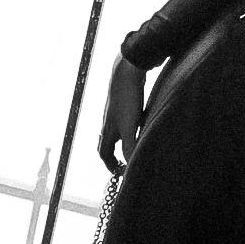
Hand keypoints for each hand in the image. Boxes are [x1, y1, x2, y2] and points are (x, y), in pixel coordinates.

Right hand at [96, 58, 148, 174]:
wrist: (126, 71)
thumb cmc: (126, 99)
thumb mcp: (129, 127)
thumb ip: (130, 147)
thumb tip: (131, 166)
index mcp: (107, 130)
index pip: (104, 153)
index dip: (110, 165)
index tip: (118, 172)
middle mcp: (108, 122)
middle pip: (107, 142)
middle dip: (113, 155)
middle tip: (122, 162)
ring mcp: (115, 111)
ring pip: (115, 130)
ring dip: (121, 141)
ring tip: (133, 145)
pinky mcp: (124, 101)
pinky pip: (124, 119)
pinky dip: (130, 127)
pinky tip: (141, 123)